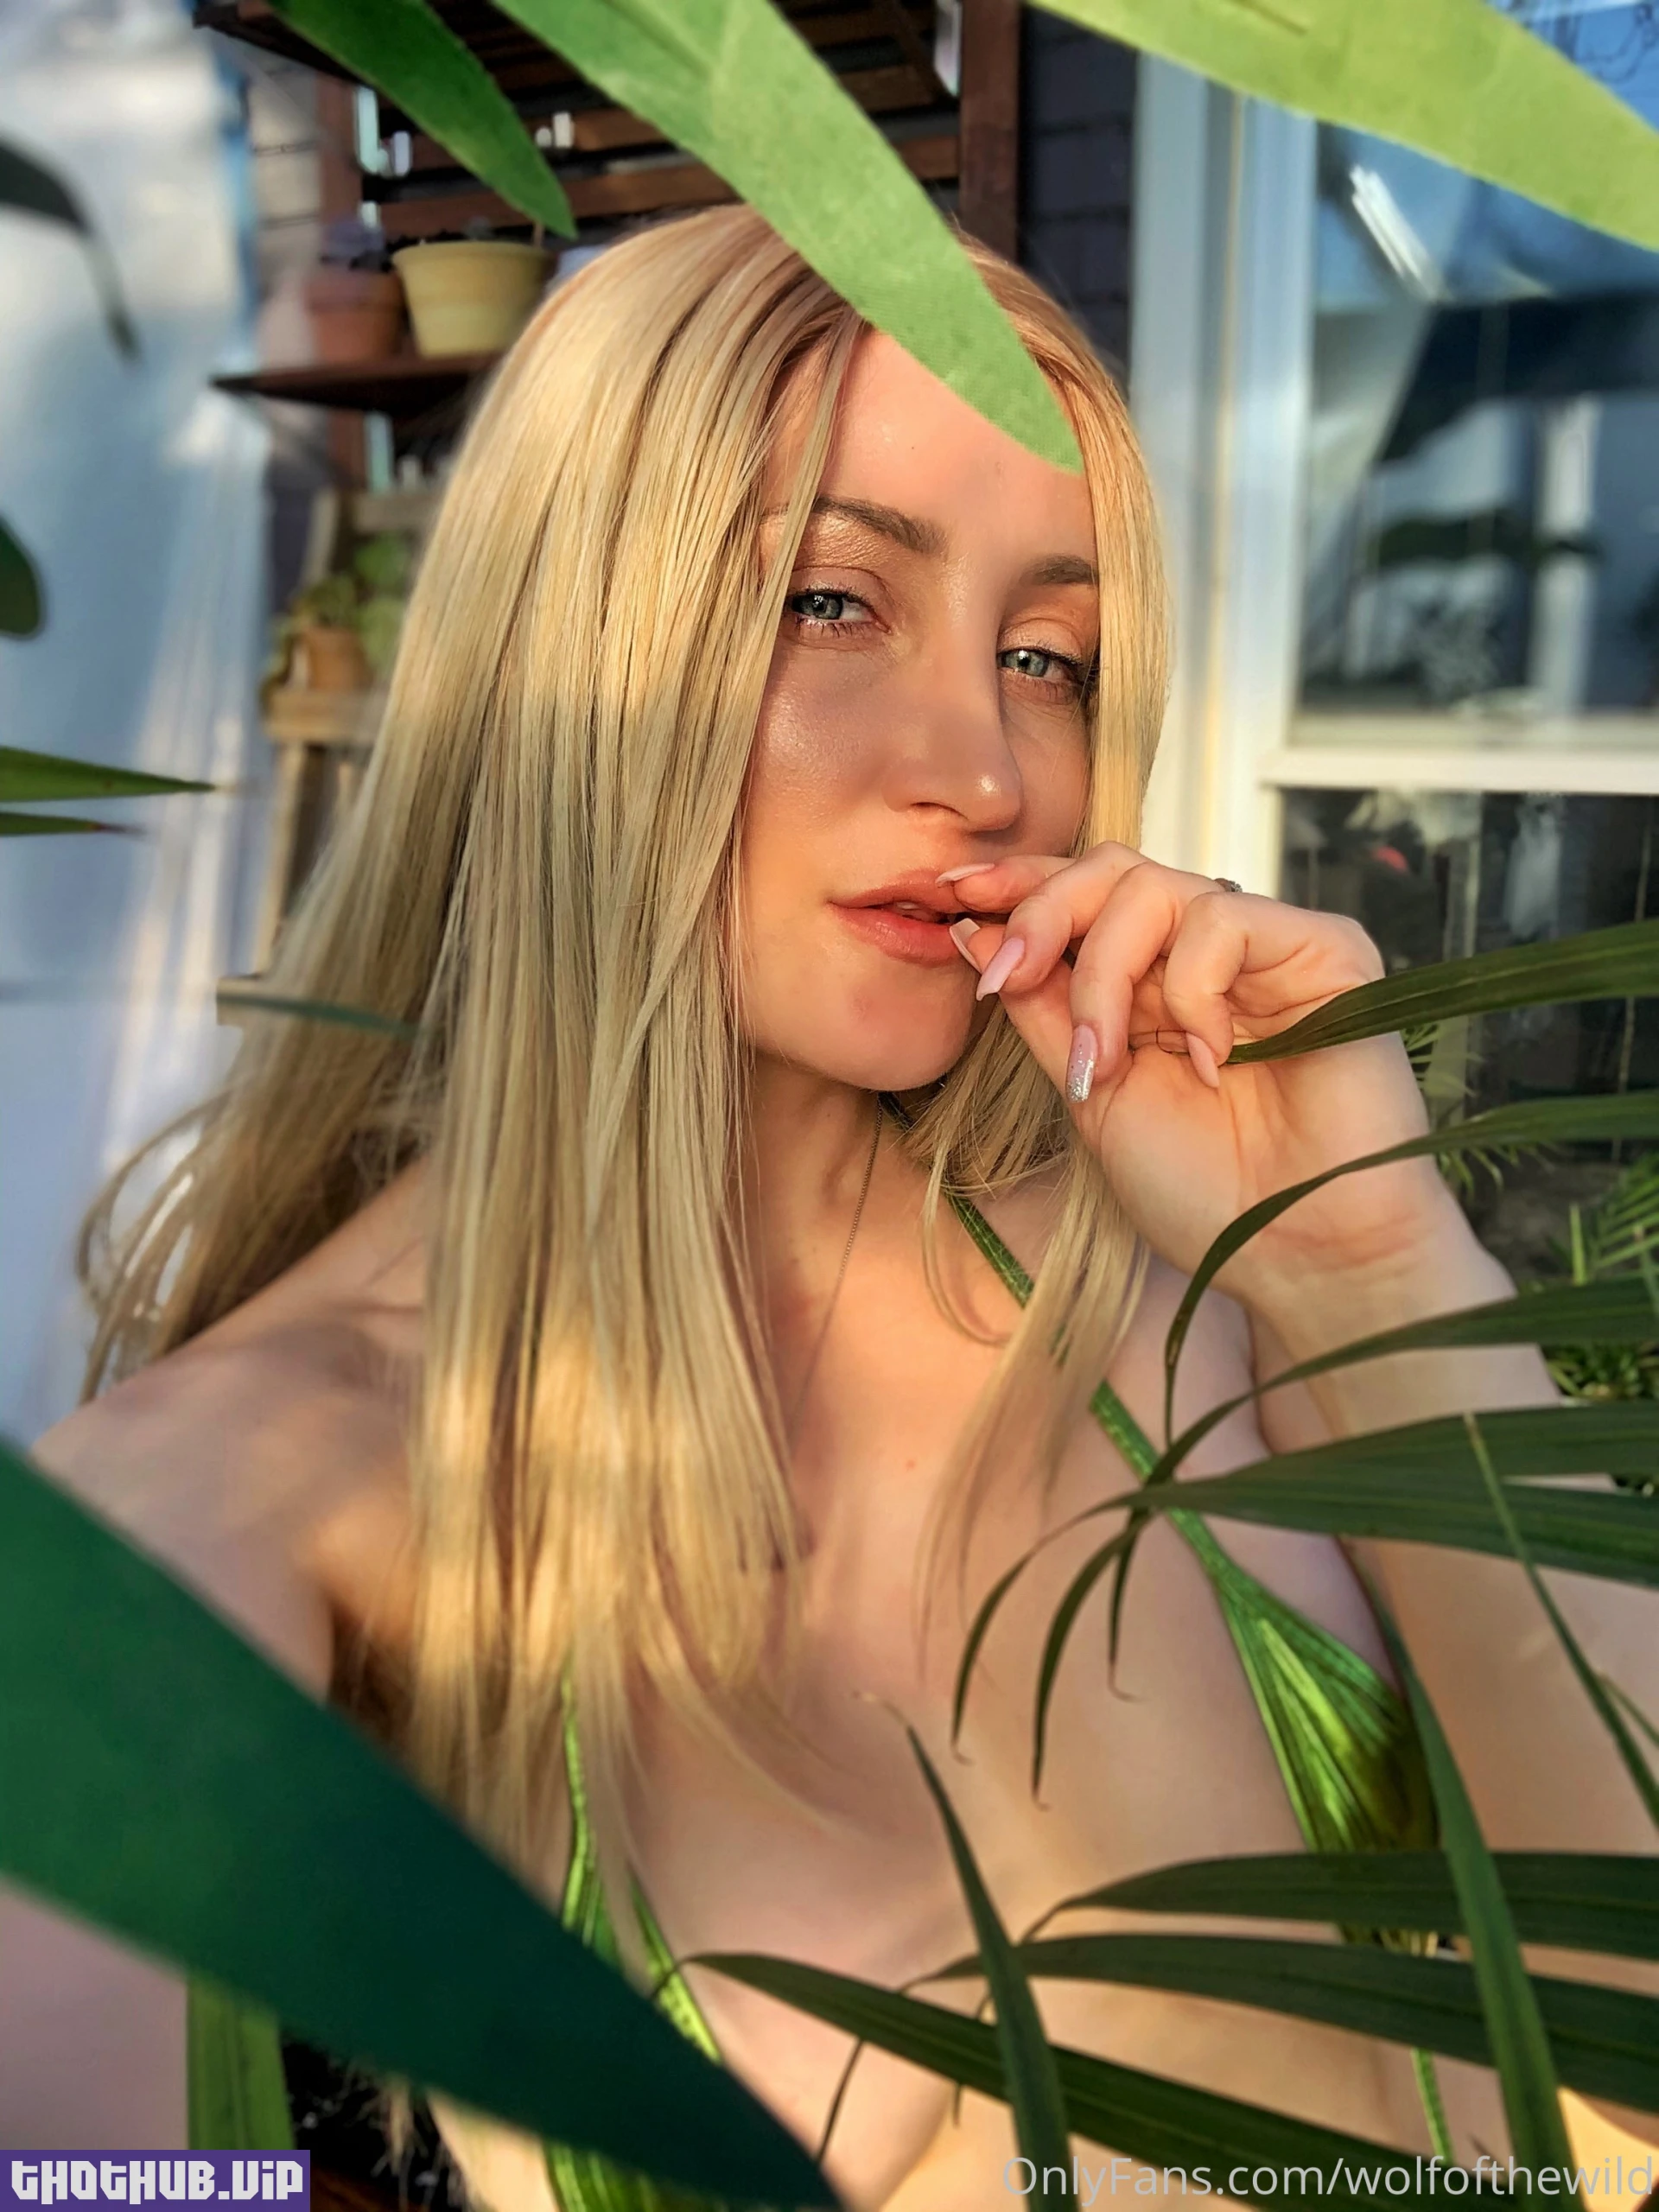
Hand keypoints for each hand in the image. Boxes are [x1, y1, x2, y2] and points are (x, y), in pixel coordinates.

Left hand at [944, 844, 1467, 1312]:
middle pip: (1111, 870)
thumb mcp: (1092, 1094)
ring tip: (1109, 1063)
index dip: (1018, 885)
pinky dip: (1191, 992)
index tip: (950, 894)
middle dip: (1043, 915)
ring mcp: (1267, 946)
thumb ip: (1042, 1010)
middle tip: (1008, 979)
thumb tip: (971, 930)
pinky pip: (1223, 922)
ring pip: (1155, 890)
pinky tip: (1211, 1063)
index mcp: (1152, 979)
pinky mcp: (1326, 949)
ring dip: (1104, 979)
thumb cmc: (1205, 1191)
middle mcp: (1208, 951)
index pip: (1084, 895)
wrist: (1296, 1252)